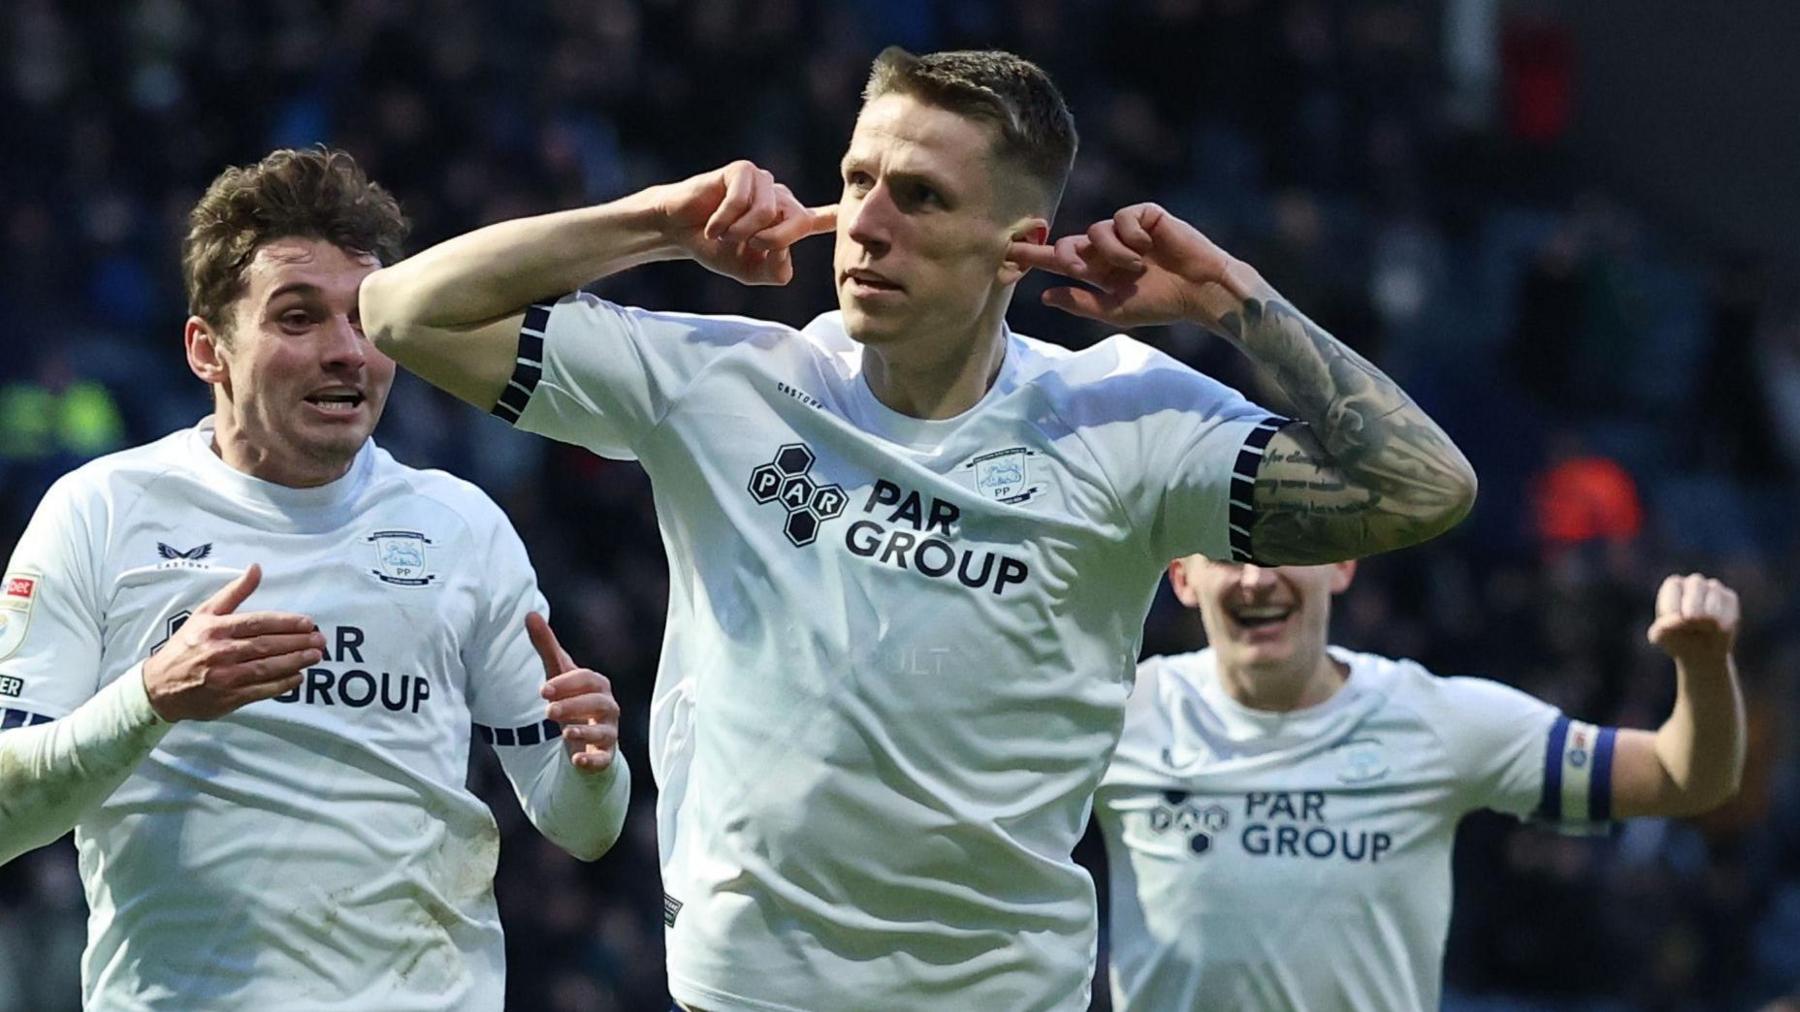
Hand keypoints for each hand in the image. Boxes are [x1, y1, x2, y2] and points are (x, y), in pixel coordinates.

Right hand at [142, 564, 323, 721]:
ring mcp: (224, 677)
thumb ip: (234, 592)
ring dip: (295, 662)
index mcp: (215, 629)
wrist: (159, 687)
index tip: (308, 623)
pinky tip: (298, 677)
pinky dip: (282, 685)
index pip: (257, 623)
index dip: (285, 623)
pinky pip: (260, 690)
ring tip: (315, 656)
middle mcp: (220, 652)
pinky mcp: (227, 698)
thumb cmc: (186, 645)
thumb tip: (256, 568)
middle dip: (297, 642)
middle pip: (266, 645)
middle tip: (320, 640)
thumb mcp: (204, 614)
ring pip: (266, 668)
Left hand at [529, 613, 618, 773]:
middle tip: (548, 711)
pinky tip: (577, 761)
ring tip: (564, 733)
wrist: (588, 738)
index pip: (589, 680)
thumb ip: (546, 646)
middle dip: (574, 706)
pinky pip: (605, 760)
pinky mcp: (605, 757)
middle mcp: (608, 708)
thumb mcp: (559, 674)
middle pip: (599, 703)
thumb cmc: (574, 700)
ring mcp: (608, 733)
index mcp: (597, 686)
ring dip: (584, 731)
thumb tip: (530, 613)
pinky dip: (593, 761)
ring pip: (605, 732)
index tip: (543, 690)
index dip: (568, 683)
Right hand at [650, 160, 835, 285]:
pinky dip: (724, 219)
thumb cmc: (715, 248)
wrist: (679, 231)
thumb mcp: (749, 271)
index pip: (819, 219)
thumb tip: (785, 251)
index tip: (856, 213)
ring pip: (767, 212)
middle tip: (749, 248)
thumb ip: (774, 271)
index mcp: (788, 222)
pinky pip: (741, 200)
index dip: (837, 217)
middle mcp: (781, 199)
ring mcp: (764, 182)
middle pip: (798, 221)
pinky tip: (712, 226)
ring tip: (723, 235)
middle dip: (773, 241)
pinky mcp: (742, 170)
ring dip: (740, 231)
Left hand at [1007, 203, 1265, 331]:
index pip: (1060, 262)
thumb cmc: (1162, 303)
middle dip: (1064, 254)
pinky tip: (1147, 247)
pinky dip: (1130, 235)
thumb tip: (1043, 296)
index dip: (1035, 257)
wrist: (1200, 291)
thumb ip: (1080, 302)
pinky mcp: (1145, 215)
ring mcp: (1126, 231)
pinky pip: (1121, 218)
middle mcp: (1108, 249)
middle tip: (1077, 267)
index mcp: (1100, 272)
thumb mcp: (1115, 309)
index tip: (1007, 253)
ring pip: (1095, 231)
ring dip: (1111, 252)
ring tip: (1135, 267)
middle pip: (1070, 242)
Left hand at [1647, 572, 1738, 661]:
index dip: (1674, 603)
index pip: (1674, 585)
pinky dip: (1725, 619)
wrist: (1702, 653)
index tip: (1674, 622)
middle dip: (1693, 604)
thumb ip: (1663, 628)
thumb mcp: (1664, 638)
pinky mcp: (1730, 597)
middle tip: (1691, 621)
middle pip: (1696, 583)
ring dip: (1710, 613)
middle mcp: (1694, 583)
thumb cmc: (1678, 640)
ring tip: (1704, 628)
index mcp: (1673, 587)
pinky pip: (1730, 603)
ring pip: (1714, 592)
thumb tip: (1679, 619)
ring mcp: (1714, 588)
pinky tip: (1720, 629)